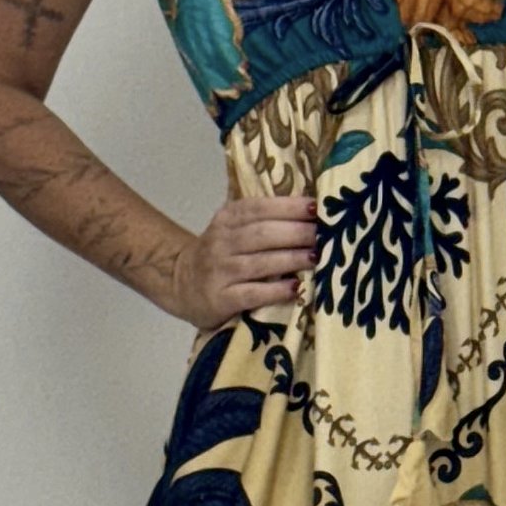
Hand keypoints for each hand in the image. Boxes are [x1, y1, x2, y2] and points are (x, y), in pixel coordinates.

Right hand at [170, 191, 315, 330]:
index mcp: (227, 218)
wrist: (181, 283)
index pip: (259, 208)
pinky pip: (251, 294)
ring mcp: (219, 271)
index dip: (289, 207)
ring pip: (259, 263)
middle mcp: (221, 242)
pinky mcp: (220, 299)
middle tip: (324, 235)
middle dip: (297, 232)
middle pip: (262, 234)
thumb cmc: (222, 254)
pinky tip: (295, 288)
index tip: (317, 207)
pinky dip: (275, 291)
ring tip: (316, 257)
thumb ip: (264, 219)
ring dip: (291, 259)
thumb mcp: (234, 228)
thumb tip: (312, 211)